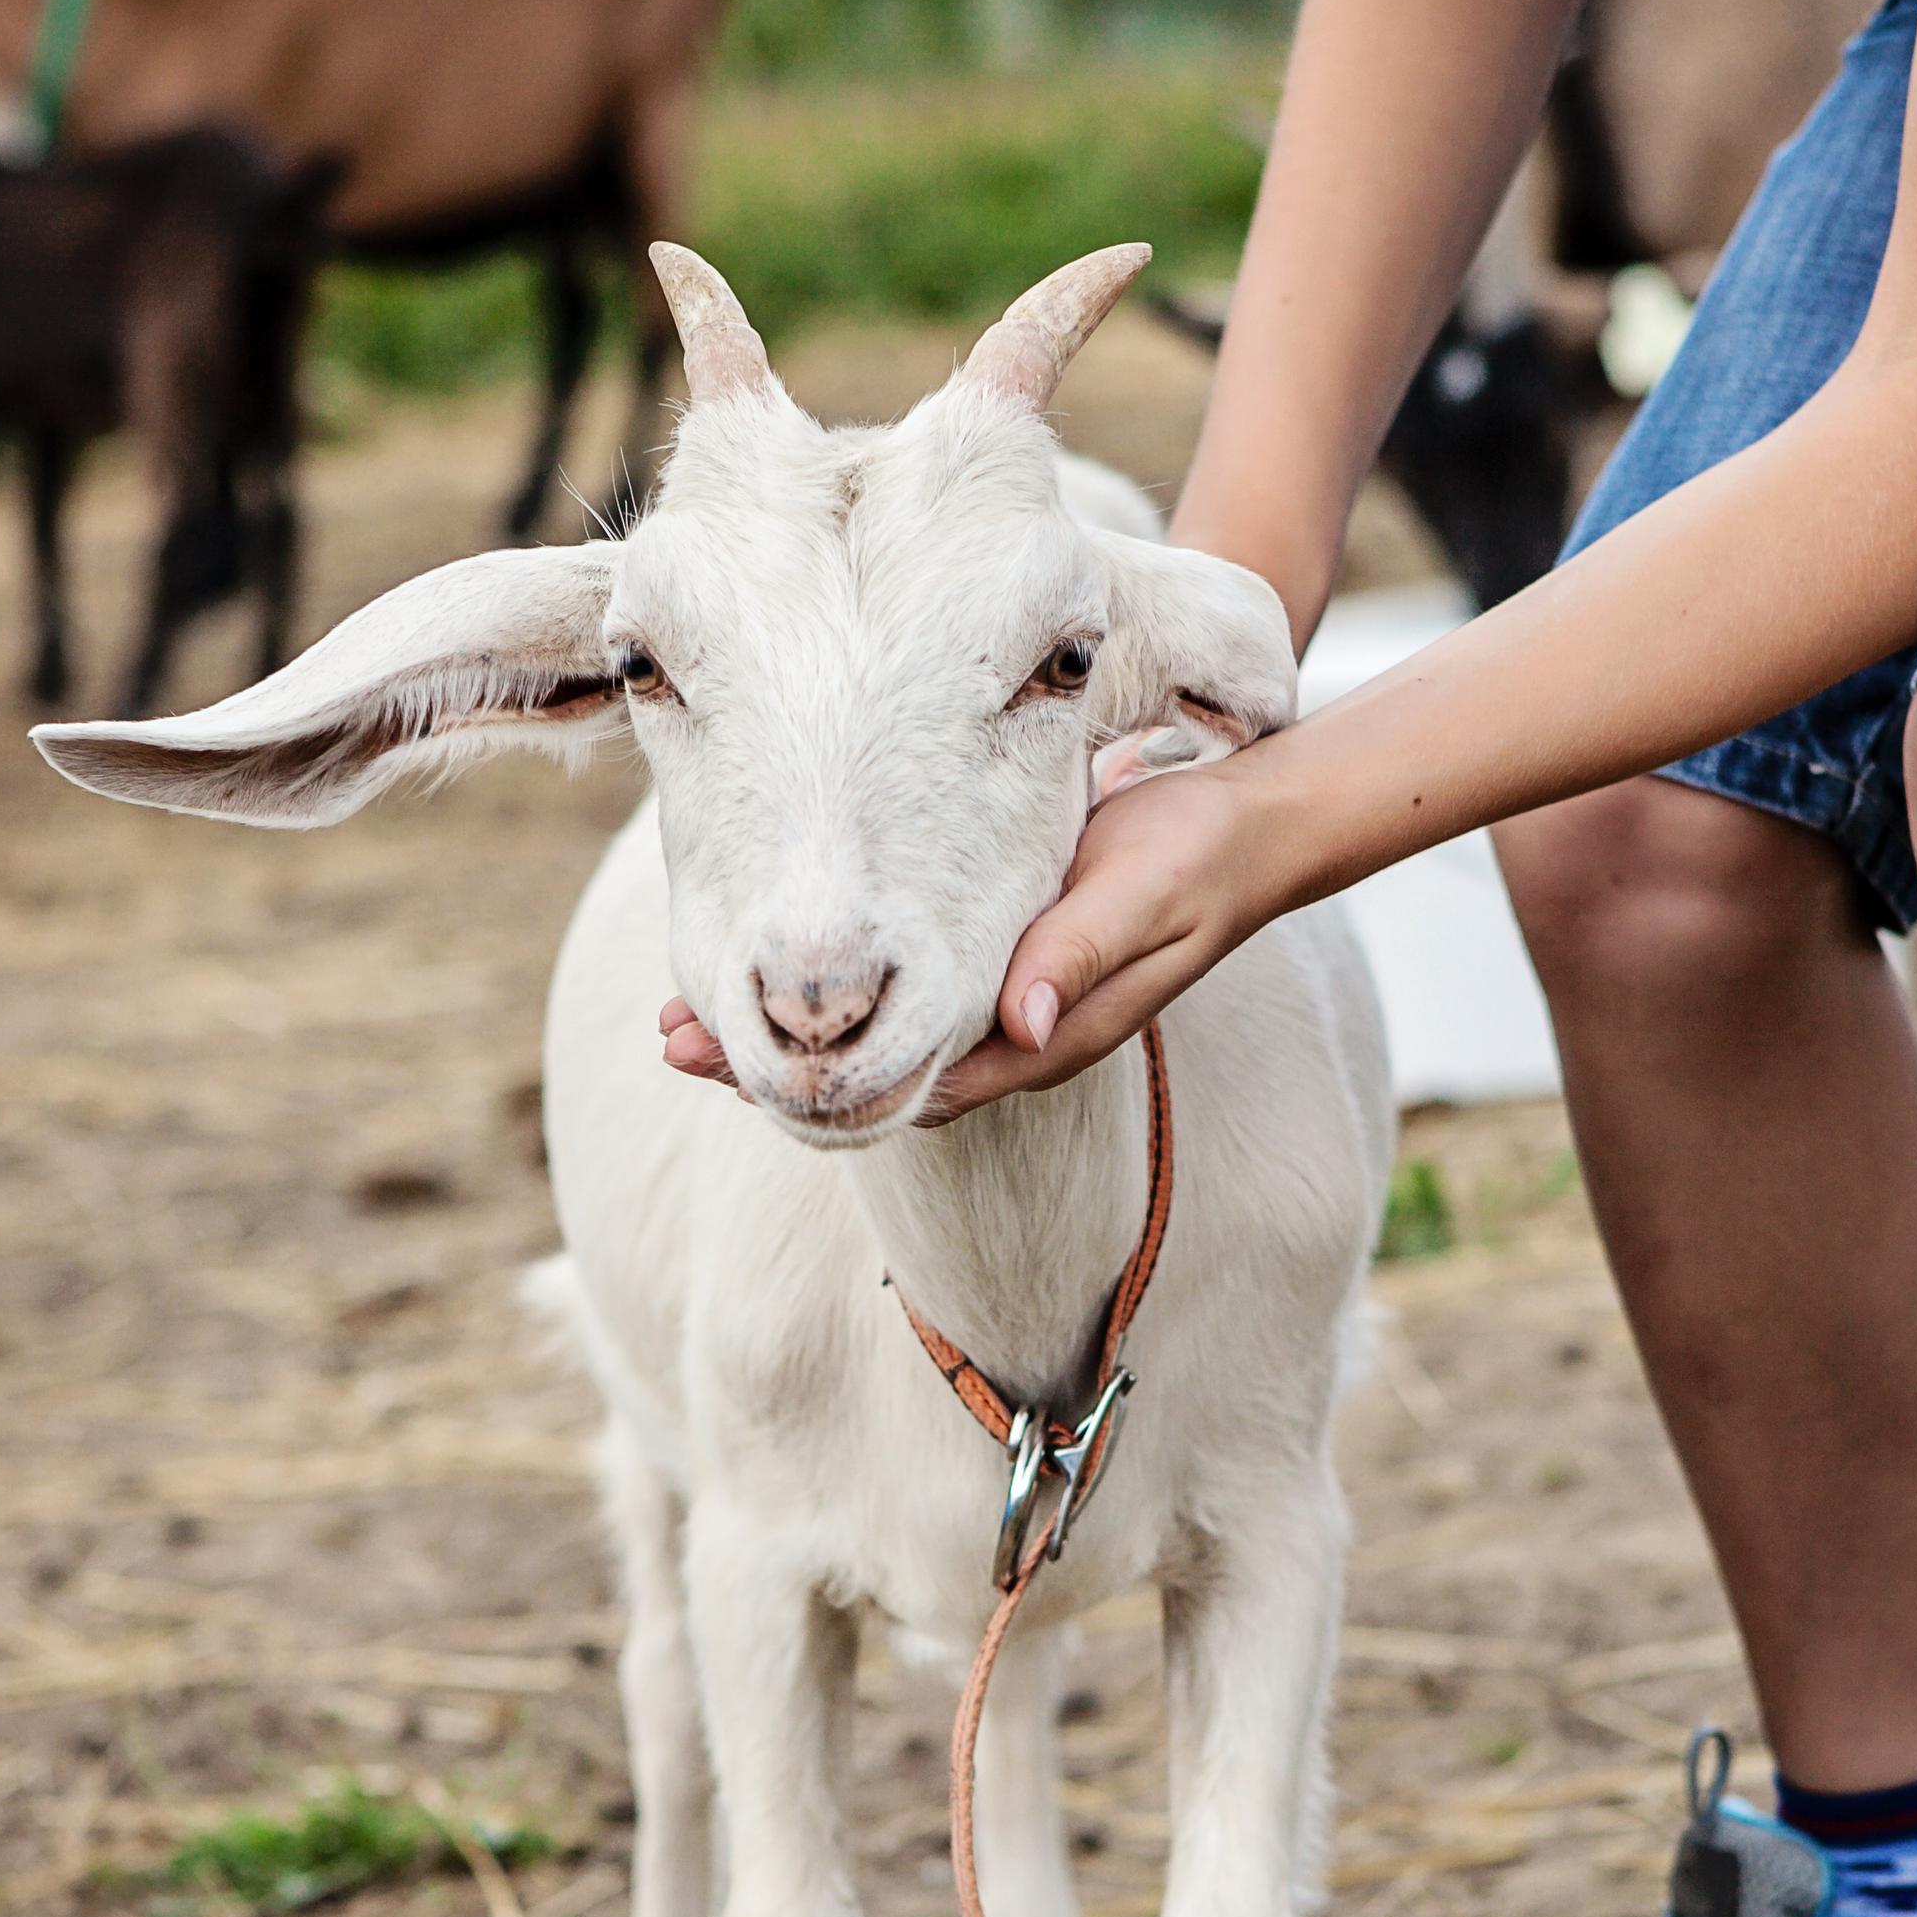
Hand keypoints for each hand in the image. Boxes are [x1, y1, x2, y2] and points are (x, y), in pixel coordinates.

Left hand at [658, 759, 1287, 1116]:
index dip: (811, 1084)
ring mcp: (1005, 1001)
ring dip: (791, 1027)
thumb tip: (1019, 1024)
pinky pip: (902, 994)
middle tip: (668, 1037)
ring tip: (690, 1012)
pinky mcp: (999, 960)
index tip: (720, 1064)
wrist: (1248, 830)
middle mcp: (1014, 1034)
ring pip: (879, 1037)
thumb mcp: (1138, 894)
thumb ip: (1079, 957)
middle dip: (769, 1064)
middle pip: (876, 1074)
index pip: (907, 1085)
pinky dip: (836, 989)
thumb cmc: (1191, 857)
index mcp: (1042, 1037)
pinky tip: (784, 968)